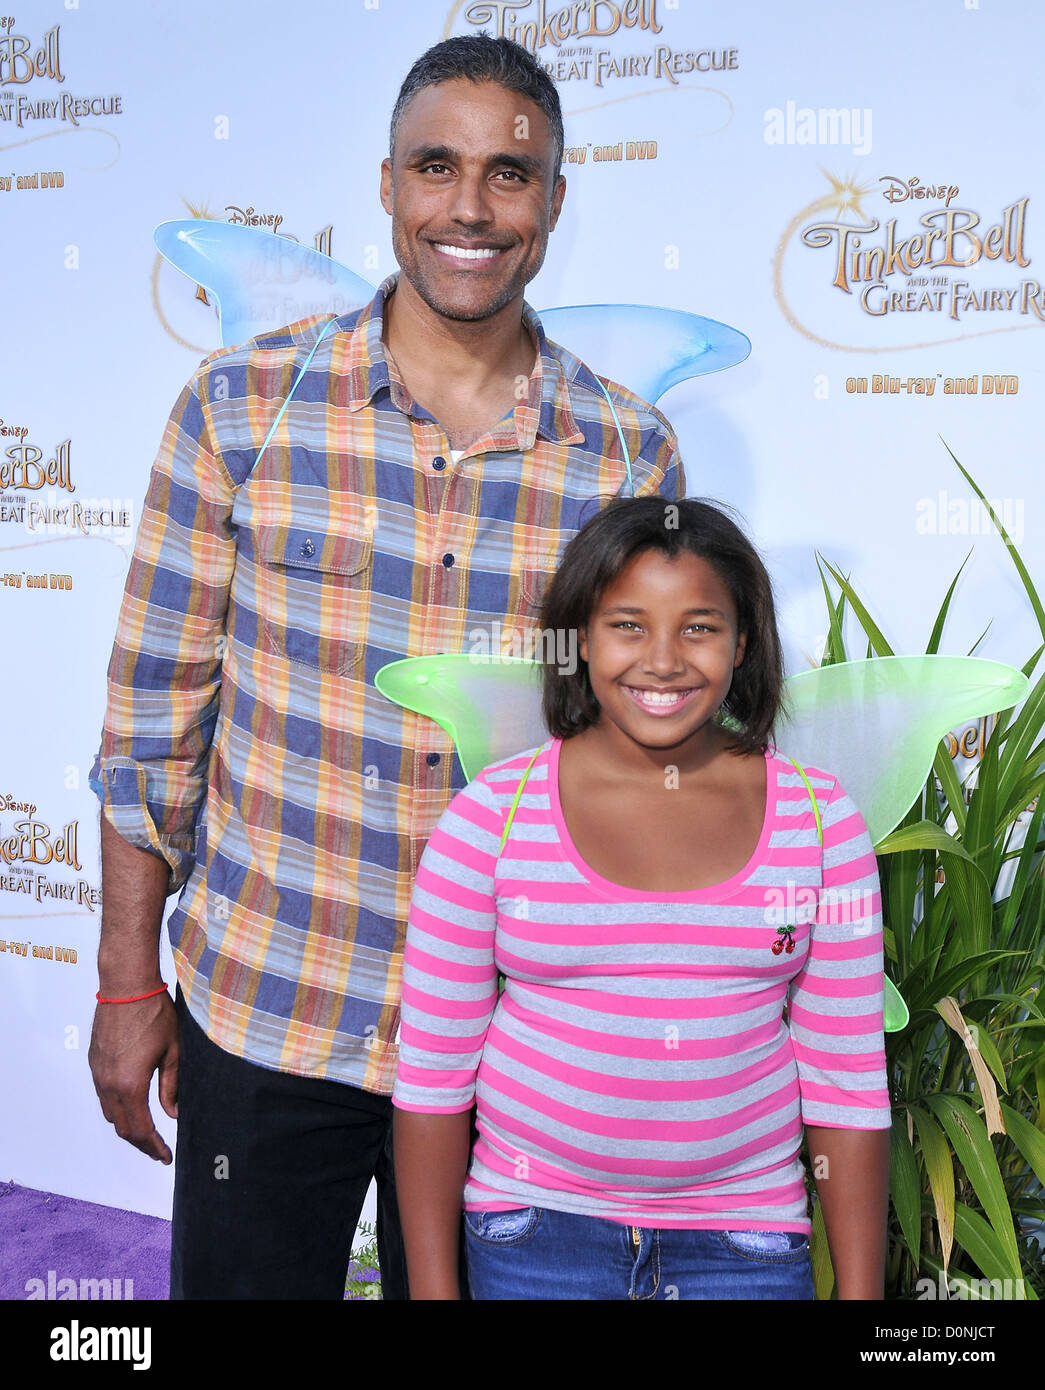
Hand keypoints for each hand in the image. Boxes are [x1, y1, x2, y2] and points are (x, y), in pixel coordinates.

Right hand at [88, 989, 178, 1163]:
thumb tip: (173, 1113)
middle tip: (158, 1150)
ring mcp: (98, 1074)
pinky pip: (103, 1096)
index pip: (141, 1129)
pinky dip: (117, 1109)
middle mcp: (109, 1084)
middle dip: (141, 1143)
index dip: (154, 1147)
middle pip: (122, 1128)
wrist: (126, 987)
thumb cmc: (153, 1014)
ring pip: (109, 1114)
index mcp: (130, 1085)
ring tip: (147, 1133)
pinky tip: (132, 1106)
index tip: (165, 1156)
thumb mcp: (173, 1051)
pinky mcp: (94, 1063)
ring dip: (127, 1127)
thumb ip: (171, 1086)